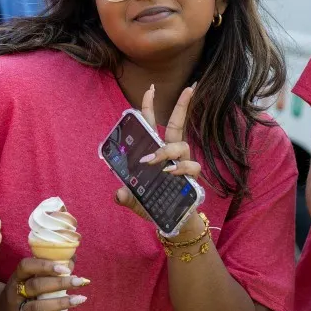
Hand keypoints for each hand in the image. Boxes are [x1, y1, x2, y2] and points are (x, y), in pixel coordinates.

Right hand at [0, 258, 88, 310]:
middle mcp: (15, 294)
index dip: (45, 266)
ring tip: (80, 299)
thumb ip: (49, 271)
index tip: (65, 268)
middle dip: (60, 283)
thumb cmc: (23, 294)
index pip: (26, 266)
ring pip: (38, 307)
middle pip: (36, 286)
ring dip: (61, 303)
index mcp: (17, 278)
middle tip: (79, 281)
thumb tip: (72, 259)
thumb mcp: (29, 280)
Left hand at [113, 84, 201, 221]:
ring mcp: (183, 163)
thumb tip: (119, 193)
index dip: (151, 106)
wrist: (171, 222)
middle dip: (182, 105)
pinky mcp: (192, 177)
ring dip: (166, 150)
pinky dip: (179, 168)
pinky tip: (170, 173)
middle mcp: (171, 153)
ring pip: (181, 145)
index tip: (151, 89)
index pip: (154, 124)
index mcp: (155, 151)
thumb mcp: (133, 199)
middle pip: (178, 125)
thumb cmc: (151, 205)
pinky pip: (190, 166)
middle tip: (189, 87)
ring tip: (154, 162)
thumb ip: (125, 196)